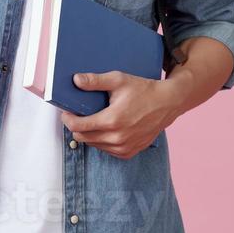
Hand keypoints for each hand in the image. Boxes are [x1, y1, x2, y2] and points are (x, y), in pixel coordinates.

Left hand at [60, 70, 184, 159]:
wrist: (167, 103)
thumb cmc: (143, 90)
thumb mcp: (118, 80)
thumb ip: (95, 81)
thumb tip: (75, 80)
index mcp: (112, 121)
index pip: (77, 127)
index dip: (67, 119)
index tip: (66, 112)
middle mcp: (117, 138)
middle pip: (82, 138)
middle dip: (77, 126)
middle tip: (79, 114)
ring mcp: (123, 148)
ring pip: (94, 145)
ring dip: (89, 134)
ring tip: (94, 119)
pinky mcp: (129, 152)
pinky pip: (106, 150)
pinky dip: (102, 141)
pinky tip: (107, 129)